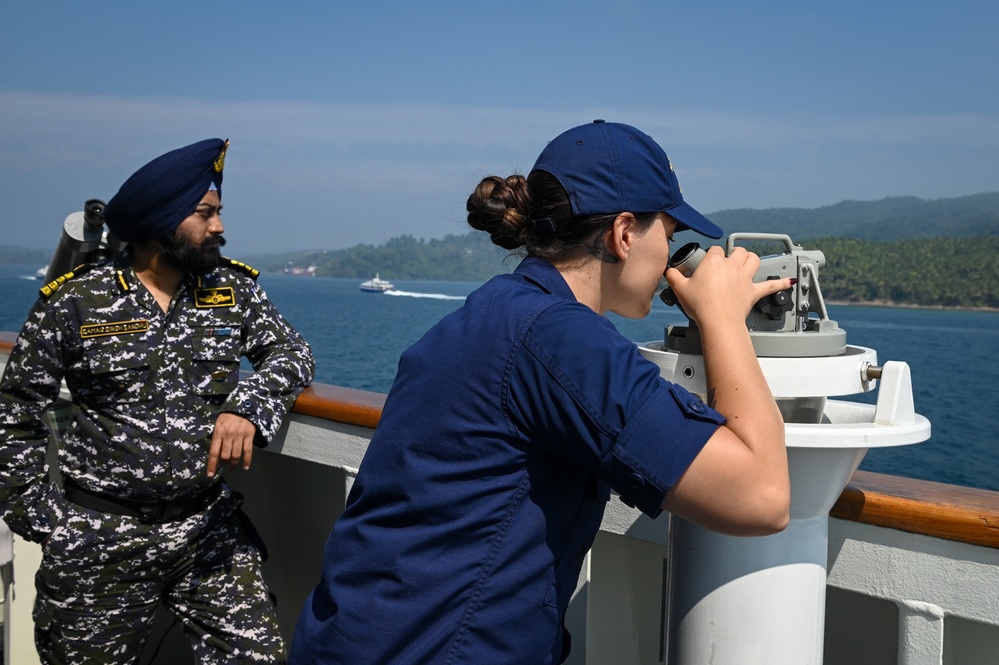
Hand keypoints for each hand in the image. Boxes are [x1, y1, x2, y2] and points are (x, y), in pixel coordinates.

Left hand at [207, 412, 256, 476]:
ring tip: (232, 470)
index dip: (212, 465)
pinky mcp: (249, 435)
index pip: (213, 452)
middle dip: (224, 465)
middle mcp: (228, 435)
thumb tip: (215, 454)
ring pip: (236, 455)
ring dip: (234, 465)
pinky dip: (247, 461)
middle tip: (224, 468)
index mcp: (218, 432)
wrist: (243, 406)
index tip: (210, 475)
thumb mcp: (218, 424)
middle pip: (225, 456)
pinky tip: (245, 467)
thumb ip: (217, 438)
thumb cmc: (228, 416)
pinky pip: (248, 451)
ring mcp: (239, 435)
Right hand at [665, 246, 794, 324]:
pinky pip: (770, 285)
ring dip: (751, 259)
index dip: (711, 254)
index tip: (707, 261)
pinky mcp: (753, 292)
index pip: (715, 249)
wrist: (717, 321)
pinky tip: (789, 281)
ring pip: (754, 260)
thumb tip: (668, 271)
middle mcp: (732, 266)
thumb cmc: (701, 305)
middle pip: (737, 251)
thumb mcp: (680, 288)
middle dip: (733, 253)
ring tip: (748, 261)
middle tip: (728, 260)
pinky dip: (780, 283)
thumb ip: (673, 277)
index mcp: (714, 261)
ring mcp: (744, 278)